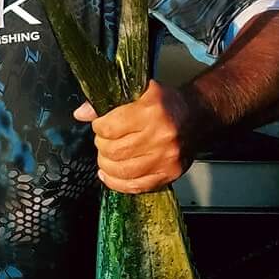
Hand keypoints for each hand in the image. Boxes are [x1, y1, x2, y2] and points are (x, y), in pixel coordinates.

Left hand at [75, 80, 196, 193]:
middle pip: (114, 150)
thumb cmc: (165, 104)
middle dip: (102, 146)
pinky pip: (136, 186)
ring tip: (106, 157)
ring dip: (106, 165)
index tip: (100, 125)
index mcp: (151, 110)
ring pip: (122, 170)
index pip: (109, 127)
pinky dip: (117, 183)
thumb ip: (108, 102)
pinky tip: (109, 175)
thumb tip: (81, 113)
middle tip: (104, 141)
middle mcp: (161, 135)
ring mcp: (166, 157)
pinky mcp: (170, 173)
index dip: (98, 127)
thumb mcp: (138, 92)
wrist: (197, 115)